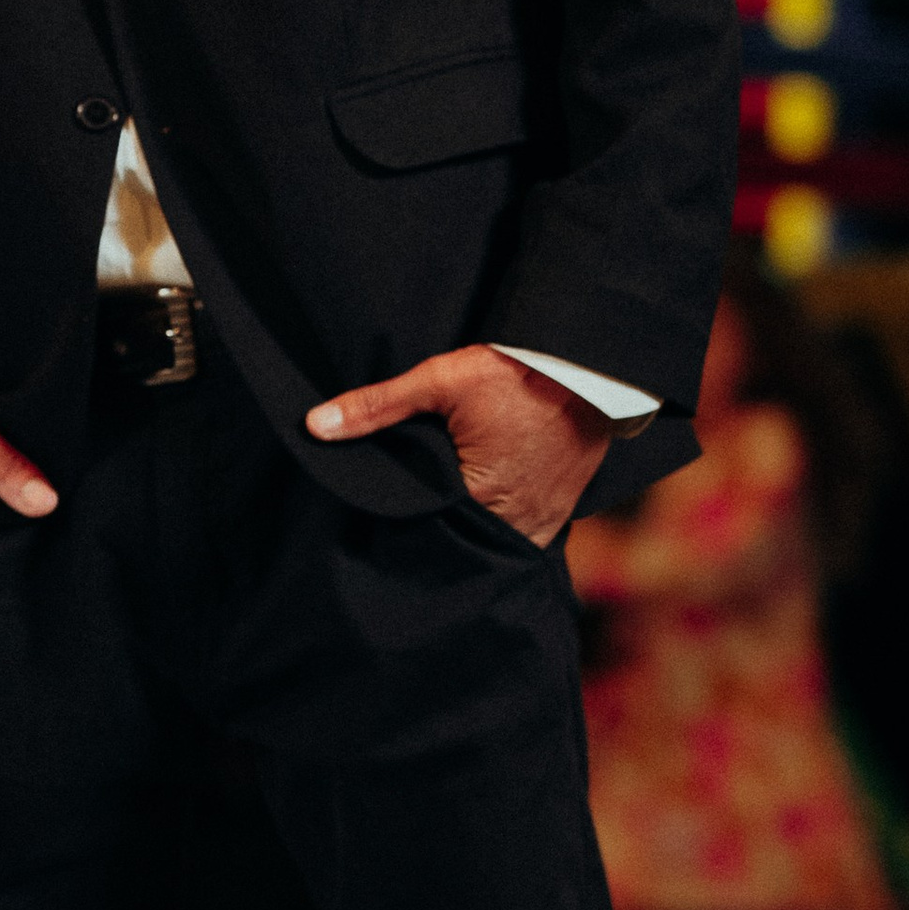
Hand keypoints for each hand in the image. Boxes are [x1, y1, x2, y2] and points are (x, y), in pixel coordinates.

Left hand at [305, 343, 608, 547]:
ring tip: (435, 510)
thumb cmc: (518, 374)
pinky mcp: (557, 516)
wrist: (593, 368)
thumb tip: (315, 426)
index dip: (395, 521)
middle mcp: (515, 527)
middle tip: (402, 509)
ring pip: (486, 541)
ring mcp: (541, 526)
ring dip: (464, 528)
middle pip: (453, 540)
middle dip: (429, 528)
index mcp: (479, 501)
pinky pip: (516, 534)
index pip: (419, 530)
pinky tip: (474, 507)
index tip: (372, 513)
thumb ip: (377, 407)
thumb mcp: (441, 380)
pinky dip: (495, 523)